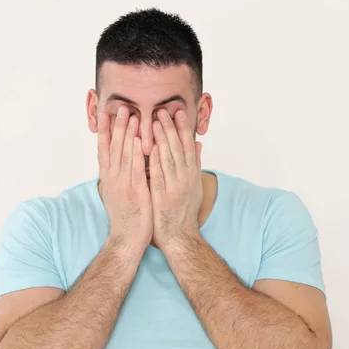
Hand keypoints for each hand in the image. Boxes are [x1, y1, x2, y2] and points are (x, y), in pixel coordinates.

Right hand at [98, 106, 152, 254]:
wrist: (126, 239)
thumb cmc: (125, 216)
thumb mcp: (116, 193)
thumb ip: (118, 176)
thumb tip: (117, 162)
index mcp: (109, 178)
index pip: (104, 150)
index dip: (104, 131)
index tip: (104, 114)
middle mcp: (113, 178)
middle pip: (113, 148)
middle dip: (116, 126)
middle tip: (119, 107)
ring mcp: (123, 184)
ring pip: (124, 154)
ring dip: (127, 134)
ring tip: (130, 116)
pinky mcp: (136, 191)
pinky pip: (137, 169)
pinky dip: (137, 153)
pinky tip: (139, 140)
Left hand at [149, 109, 202, 249]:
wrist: (180, 237)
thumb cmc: (185, 211)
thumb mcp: (195, 186)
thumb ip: (195, 163)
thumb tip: (198, 143)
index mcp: (192, 175)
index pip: (189, 147)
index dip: (184, 129)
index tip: (179, 113)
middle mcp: (185, 179)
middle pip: (178, 149)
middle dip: (171, 128)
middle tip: (163, 111)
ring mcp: (175, 188)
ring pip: (168, 159)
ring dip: (162, 140)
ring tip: (154, 122)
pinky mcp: (162, 197)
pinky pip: (158, 176)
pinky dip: (154, 161)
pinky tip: (150, 148)